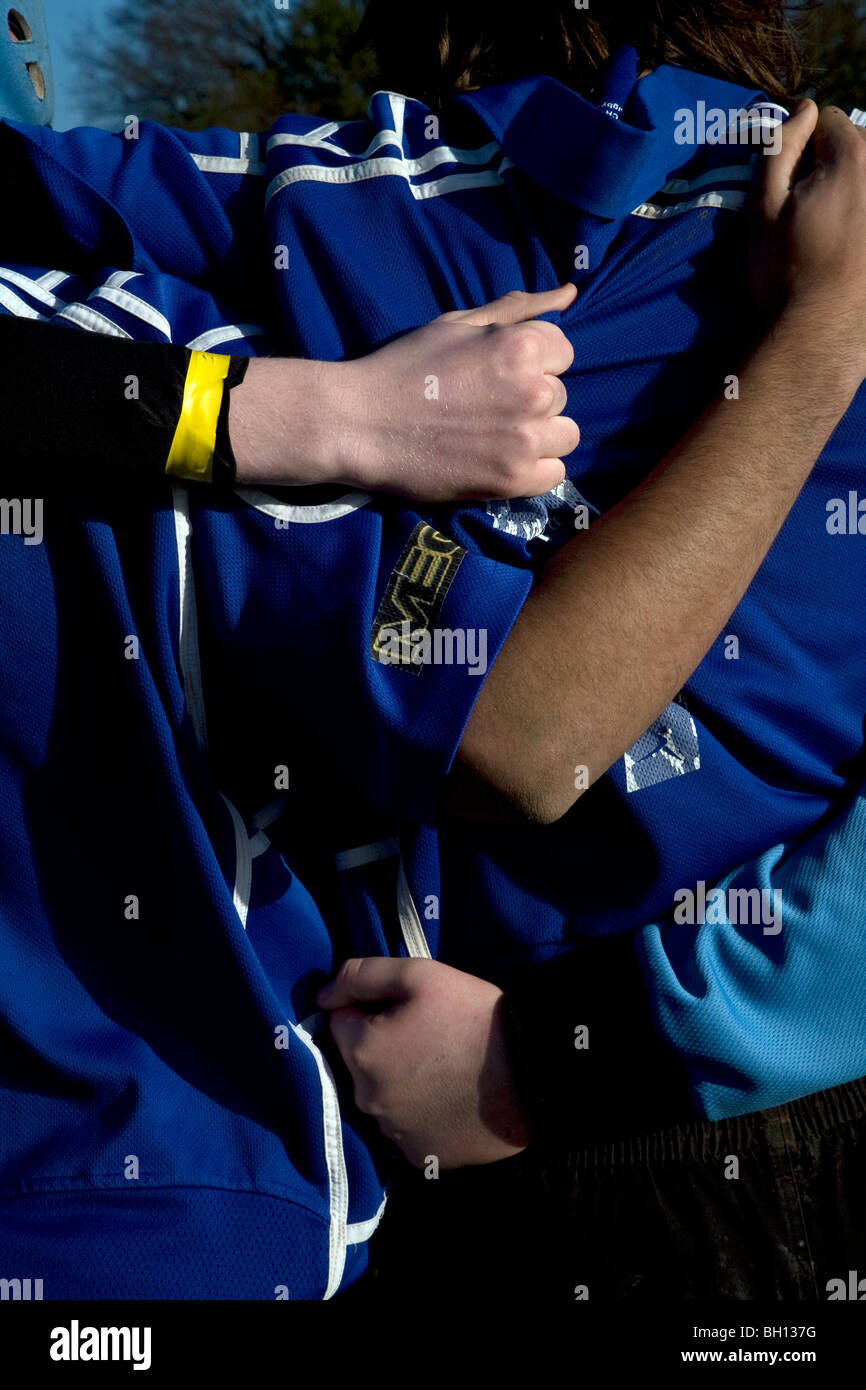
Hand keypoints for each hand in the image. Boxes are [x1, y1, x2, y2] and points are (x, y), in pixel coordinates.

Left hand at [316, 957, 532, 1168]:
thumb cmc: (473, 1016)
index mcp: (361, 1052)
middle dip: (382, 1045)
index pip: (341, 1019)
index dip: (372, 1007)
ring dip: (399, 1080)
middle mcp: (367, 1100)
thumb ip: (362, 975)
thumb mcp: (420, 974)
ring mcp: (393, 1134)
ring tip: (443, 1066)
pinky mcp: (420, 1157)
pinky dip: (419, 1113)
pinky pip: (406, 1127)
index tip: (409, 1008)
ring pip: (381, 1096)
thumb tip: (323, 995)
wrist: (532, 1073)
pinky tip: (449, 1097)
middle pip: (359, 1062)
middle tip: (429, 1034)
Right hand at [340, 285, 579, 502]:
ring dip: (539, 436)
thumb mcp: (457, 324)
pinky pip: (554, 473)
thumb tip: (570, 293)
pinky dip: (532, 470)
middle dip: (531, 399)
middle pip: (560, 394)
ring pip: (565, 435)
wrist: (360, 425)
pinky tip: (499, 461)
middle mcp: (532, 391)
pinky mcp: (513, 479)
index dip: (531, 362)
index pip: (562, 352)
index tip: (496, 375)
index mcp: (521, 346)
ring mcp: (525, 439)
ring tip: (496, 436)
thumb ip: (518, 309)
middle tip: (485, 407)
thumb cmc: (405, 367)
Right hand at [751, 101, 865, 359]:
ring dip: (851, 195)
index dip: (801, 149)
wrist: (821, 333)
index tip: (790, 188)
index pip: (826, 119)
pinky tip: (848, 250)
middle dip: (832, 168)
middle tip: (810, 216)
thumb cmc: (785, 271)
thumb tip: (803, 106)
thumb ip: (779, 147)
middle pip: (855, 146)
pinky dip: (857, 222)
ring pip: (865, 178)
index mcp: (853, 157)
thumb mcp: (764, 208)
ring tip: (832, 237)